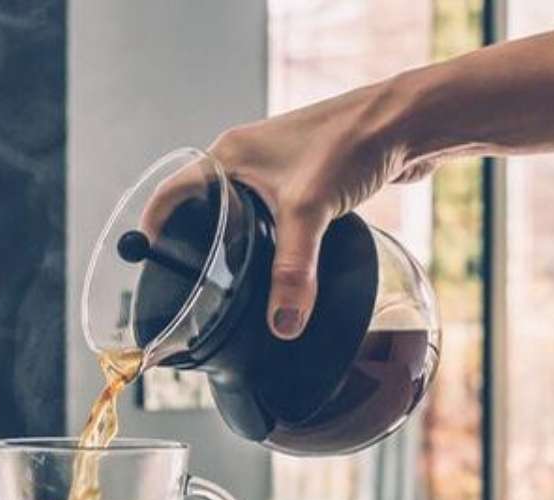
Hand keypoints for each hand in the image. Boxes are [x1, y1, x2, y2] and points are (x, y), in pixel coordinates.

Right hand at [144, 80, 427, 339]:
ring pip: (240, 213)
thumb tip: (282, 325)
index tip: (146, 262)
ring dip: (235, 243)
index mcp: (227, 156)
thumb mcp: (309, 211)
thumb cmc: (350, 142)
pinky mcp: (305, 180)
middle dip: (194, 243)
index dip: (154, 228)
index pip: (172, 194)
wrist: (408, 120)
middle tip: (190, 282)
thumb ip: (292, 272)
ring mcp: (276, 169)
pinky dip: (270, 239)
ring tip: (229, 281)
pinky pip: (274, 215)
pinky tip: (279, 264)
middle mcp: (245, 159)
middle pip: (202, 207)